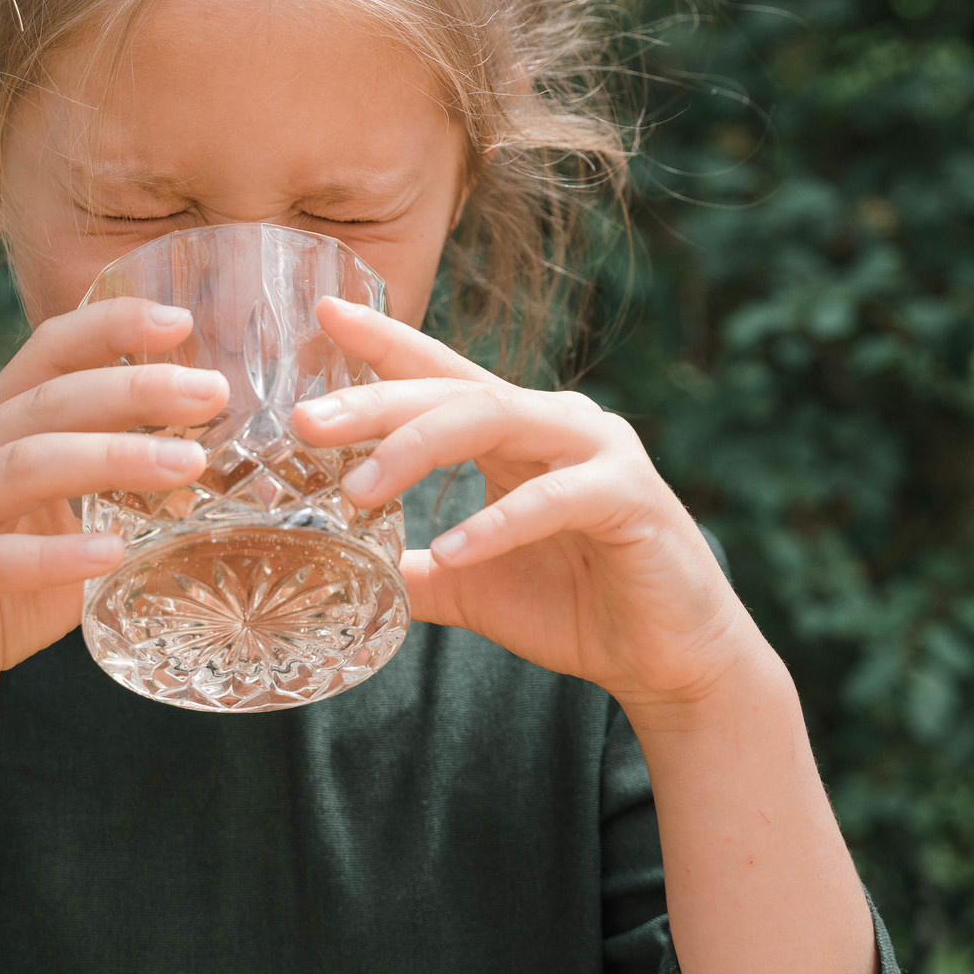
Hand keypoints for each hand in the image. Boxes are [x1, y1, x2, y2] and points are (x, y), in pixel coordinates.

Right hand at [0, 297, 227, 733]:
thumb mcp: (56, 519)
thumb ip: (112, 491)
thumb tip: (214, 472)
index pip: (49, 349)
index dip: (111, 326)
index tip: (180, 320)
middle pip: (51, 400)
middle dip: (135, 388)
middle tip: (210, 392)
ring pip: (28, 465)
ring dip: (113, 459)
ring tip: (188, 466)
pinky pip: (0, 559)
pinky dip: (59, 555)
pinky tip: (113, 554)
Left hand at [292, 298, 763, 721]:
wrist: (669, 660)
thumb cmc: (579, 609)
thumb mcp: (468, 586)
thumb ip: (409, 568)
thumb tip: (335, 570)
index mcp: (517, 433)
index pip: (441, 375)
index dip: (386, 341)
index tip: (325, 313)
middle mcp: (556, 423)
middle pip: (454, 390)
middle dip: (376, 400)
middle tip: (304, 421)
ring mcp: (597, 451)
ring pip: (496, 420)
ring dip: (419, 448)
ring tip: (359, 489)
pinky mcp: (629, 496)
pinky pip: (553, 498)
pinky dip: (497, 524)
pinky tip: (451, 550)